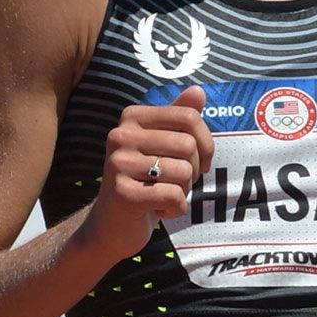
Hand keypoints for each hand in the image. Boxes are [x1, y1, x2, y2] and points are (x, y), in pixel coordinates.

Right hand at [83, 85, 214, 260]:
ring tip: (162, 195)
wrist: (111, 226)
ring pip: (184, 172)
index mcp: (131, 118)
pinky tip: (156, 210)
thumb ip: (179, 118)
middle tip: (176, 183)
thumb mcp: (161, 146)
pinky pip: (174, 196)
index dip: (205, 143)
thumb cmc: (143, 182)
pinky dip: (175, 209)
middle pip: (189, 145)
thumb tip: (198, 91)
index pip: (188, 117)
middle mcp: (120, 136)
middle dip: (194, 170)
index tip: (198, 161)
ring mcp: (118, 164)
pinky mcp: (123, 193)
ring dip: (183, 191)